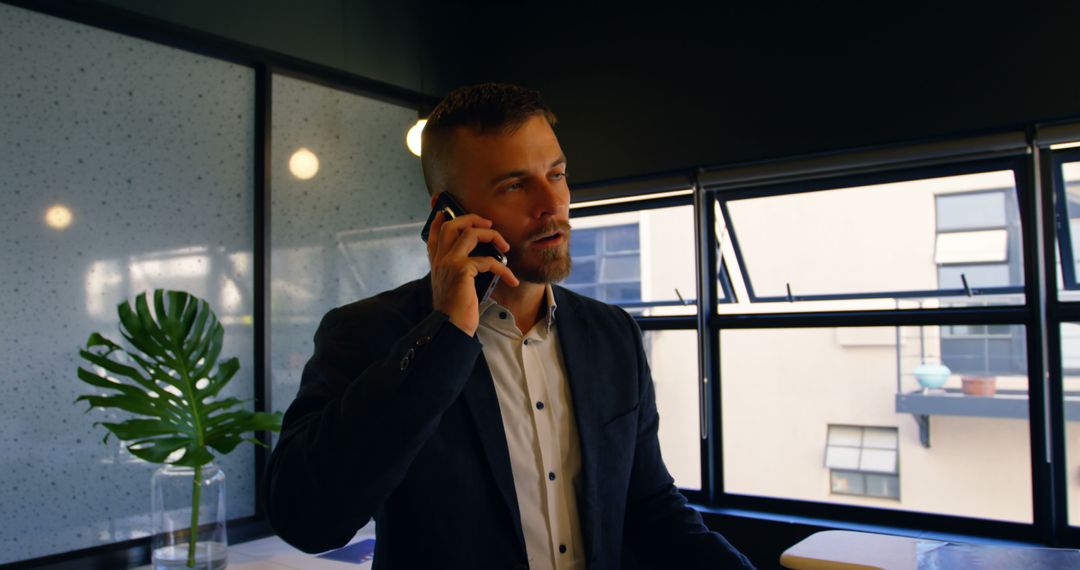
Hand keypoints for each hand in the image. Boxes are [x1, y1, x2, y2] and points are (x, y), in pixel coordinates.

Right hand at [427, 211, 518, 335]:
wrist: (450, 327)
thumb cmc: (456, 309)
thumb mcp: (454, 285)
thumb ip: (459, 269)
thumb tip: (478, 259)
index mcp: (436, 261)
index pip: (435, 231)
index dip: (440, 216)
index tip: (448, 209)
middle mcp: (439, 258)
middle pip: (452, 224)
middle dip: (473, 218)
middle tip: (489, 224)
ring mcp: (448, 262)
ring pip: (469, 233)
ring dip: (492, 236)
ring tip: (505, 247)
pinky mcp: (461, 270)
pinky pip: (487, 260)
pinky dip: (503, 269)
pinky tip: (511, 279)